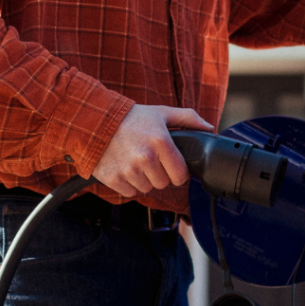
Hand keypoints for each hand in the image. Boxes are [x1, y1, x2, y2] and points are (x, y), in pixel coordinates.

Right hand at [92, 104, 212, 197]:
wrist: (95, 121)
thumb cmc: (130, 118)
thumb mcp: (160, 113)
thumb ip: (187, 118)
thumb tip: (209, 128)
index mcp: (160, 142)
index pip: (180, 175)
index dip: (176, 171)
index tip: (169, 164)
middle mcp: (146, 158)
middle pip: (163, 183)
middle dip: (158, 173)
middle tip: (148, 158)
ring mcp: (129, 170)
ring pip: (147, 188)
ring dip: (143, 179)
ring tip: (134, 160)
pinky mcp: (114, 178)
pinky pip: (130, 192)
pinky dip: (128, 183)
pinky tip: (124, 167)